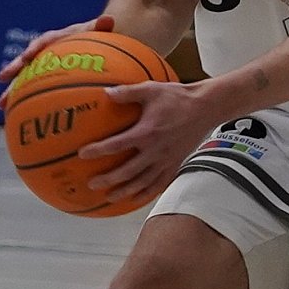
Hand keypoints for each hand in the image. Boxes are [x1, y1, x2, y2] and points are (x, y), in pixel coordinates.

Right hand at [0, 14, 114, 106]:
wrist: (92, 44)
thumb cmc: (93, 37)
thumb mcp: (96, 31)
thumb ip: (100, 27)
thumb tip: (109, 20)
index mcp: (55, 39)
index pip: (42, 42)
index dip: (33, 49)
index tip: (26, 57)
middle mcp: (44, 52)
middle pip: (26, 61)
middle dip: (13, 69)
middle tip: (2, 78)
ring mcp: (41, 67)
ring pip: (24, 78)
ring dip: (12, 90)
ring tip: (1, 104)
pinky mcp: (43, 79)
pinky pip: (32, 90)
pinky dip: (24, 102)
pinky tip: (16, 117)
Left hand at [77, 80, 213, 202]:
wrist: (206, 107)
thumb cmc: (178, 97)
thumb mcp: (151, 90)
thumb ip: (127, 92)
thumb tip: (106, 93)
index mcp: (146, 132)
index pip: (117, 145)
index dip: (98, 150)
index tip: (83, 154)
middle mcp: (155, 150)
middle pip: (128, 171)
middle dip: (109, 179)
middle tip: (92, 184)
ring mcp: (166, 159)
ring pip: (143, 182)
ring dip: (126, 190)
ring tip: (110, 197)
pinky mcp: (176, 163)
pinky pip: (160, 183)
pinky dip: (147, 193)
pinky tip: (136, 198)